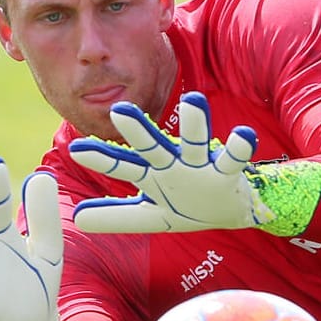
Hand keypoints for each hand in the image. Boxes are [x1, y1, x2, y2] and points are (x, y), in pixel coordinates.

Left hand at [68, 92, 271, 233]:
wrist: (230, 212)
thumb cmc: (188, 207)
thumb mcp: (152, 216)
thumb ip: (118, 216)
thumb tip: (77, 218)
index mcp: (153, 175)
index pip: (124, 165)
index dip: (103, 159)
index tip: (77, 150)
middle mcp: (175, 165)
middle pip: (154, 147)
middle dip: (139, 132)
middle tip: (120, 110)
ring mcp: (202, 166)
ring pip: (196, 143)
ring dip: (195, 124)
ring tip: (194, 101)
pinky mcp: (228, 173)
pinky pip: (234, 159)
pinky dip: (239, 148)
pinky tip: (244, 135)